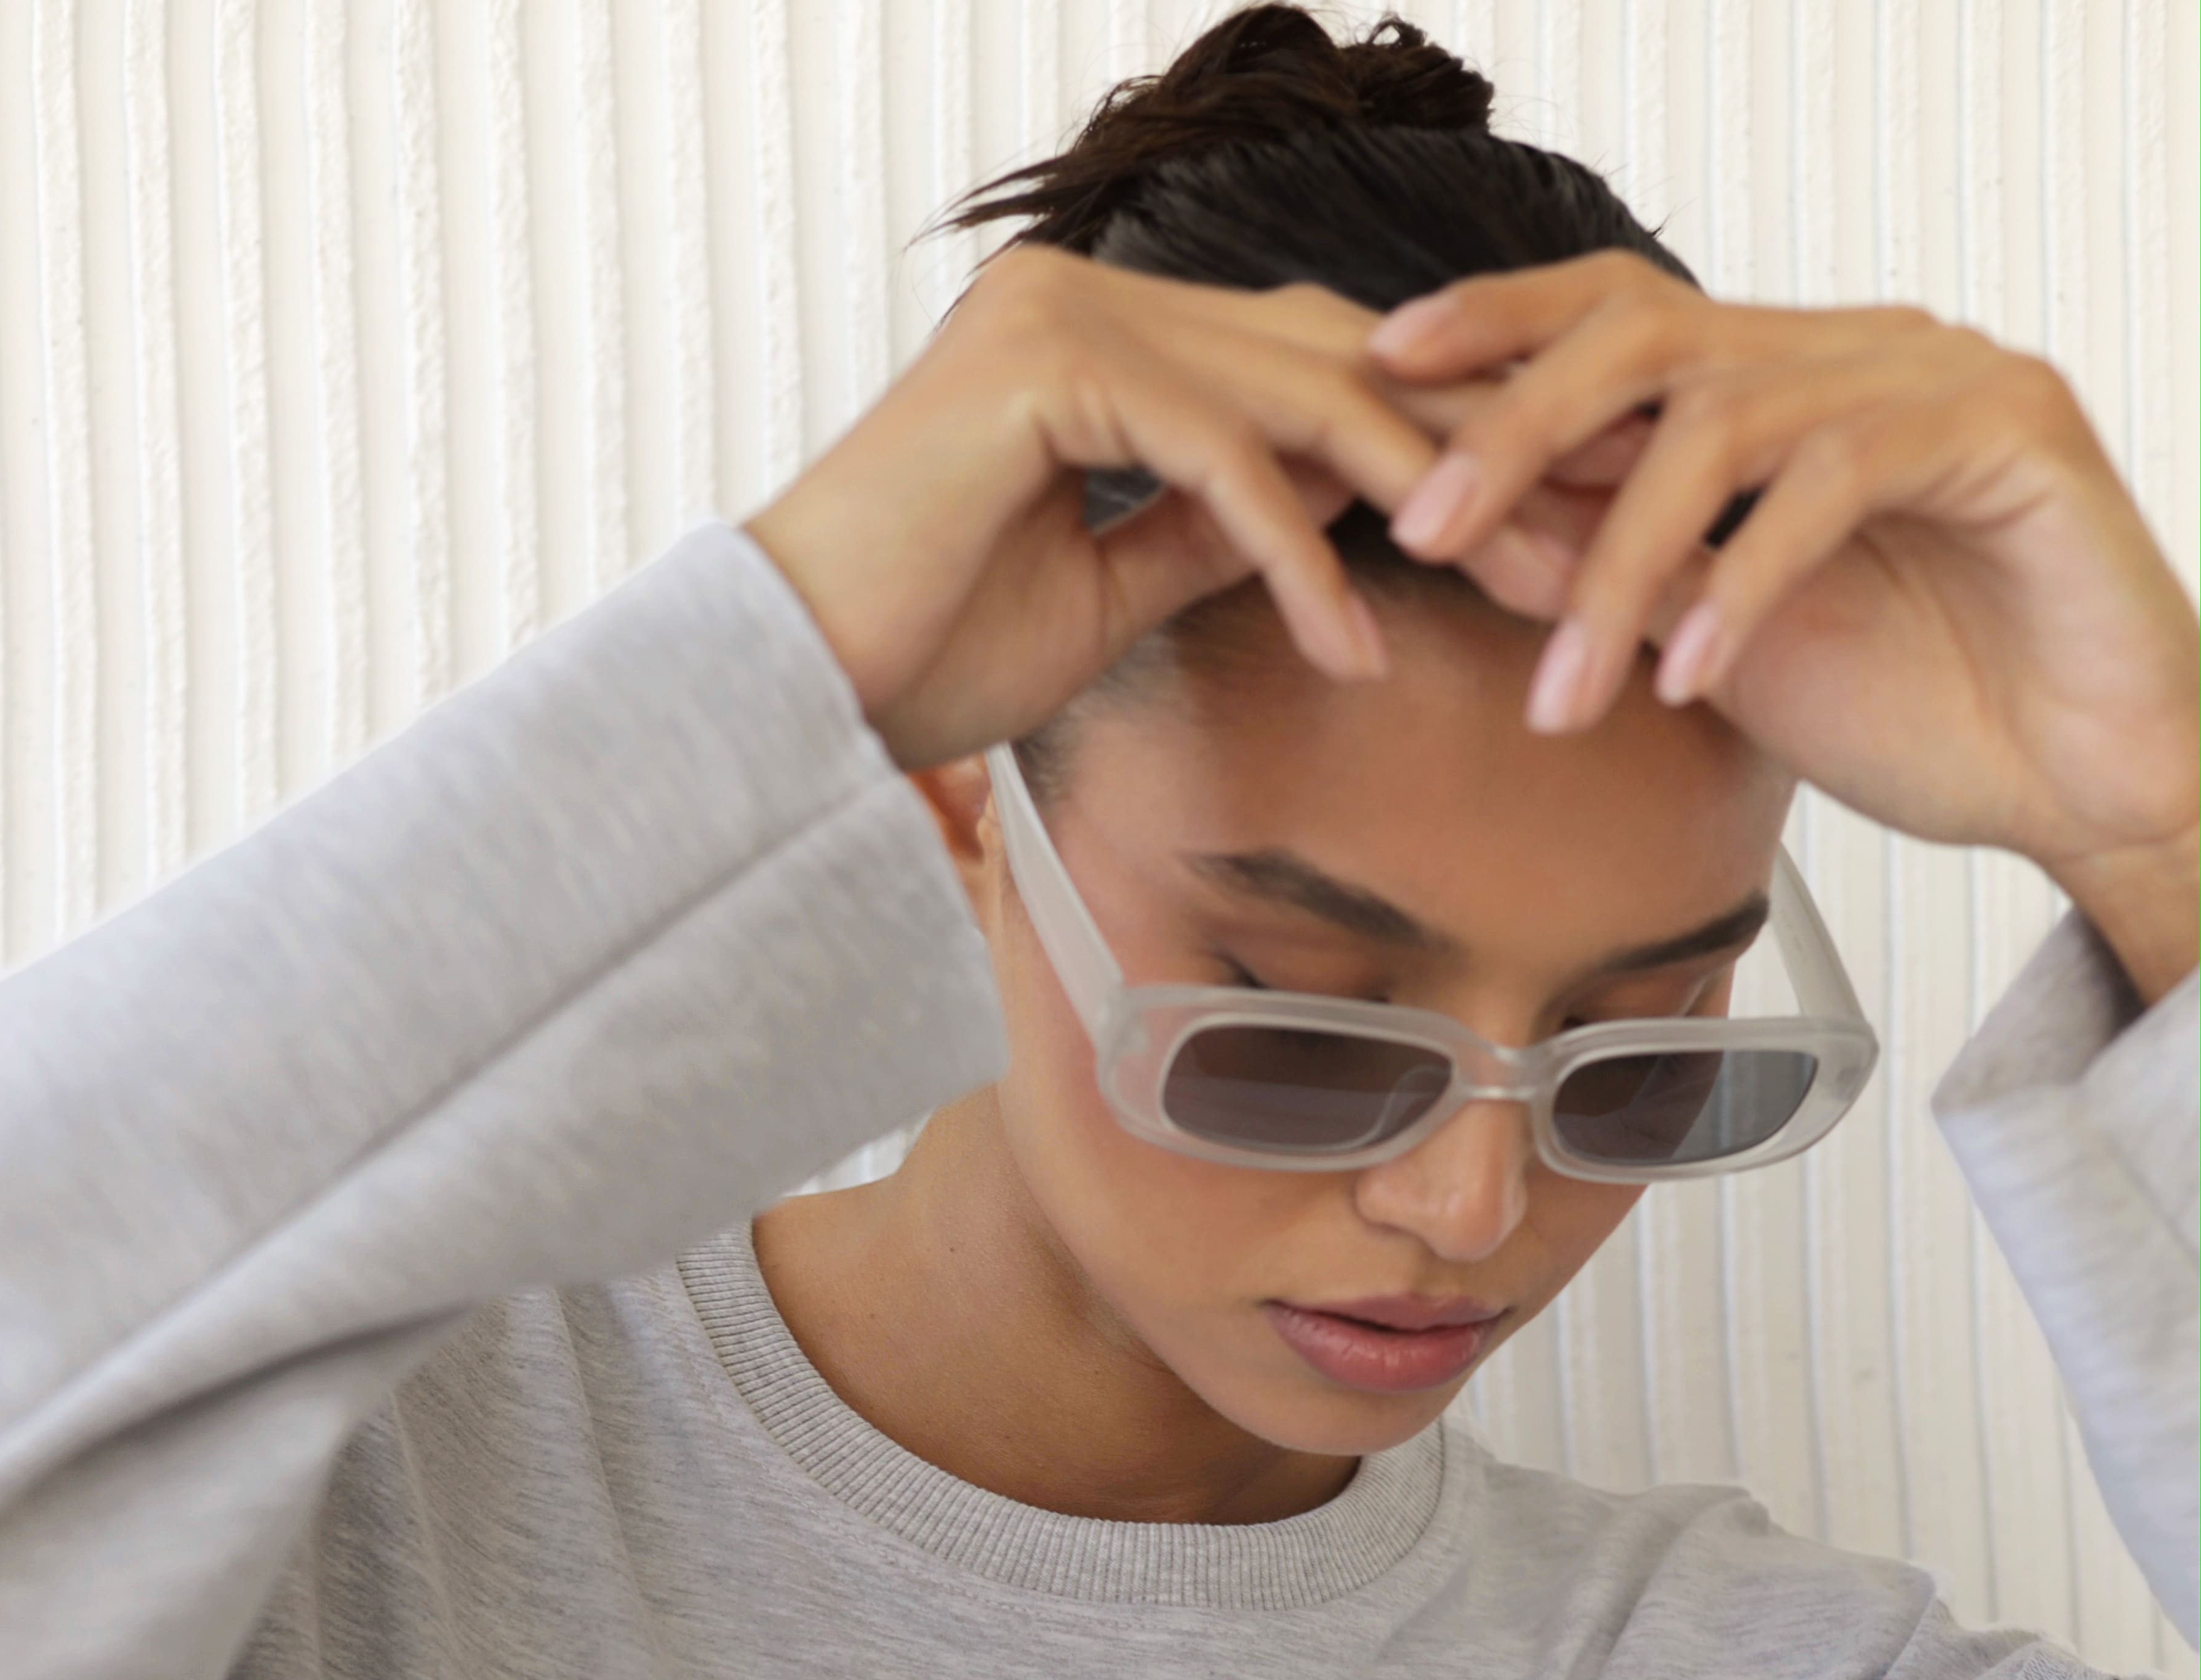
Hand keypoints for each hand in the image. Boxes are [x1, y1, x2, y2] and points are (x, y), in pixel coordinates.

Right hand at [740, 242, 1575, 776]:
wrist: (788, 691)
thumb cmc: (925, 654)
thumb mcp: (1109, 590)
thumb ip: (1211, 533)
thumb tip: (1326, 519)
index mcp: (1105, 336)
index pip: (1308, 370)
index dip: (1437, 446)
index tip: (1544, 534)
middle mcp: (1089, 296)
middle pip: (1328, 363)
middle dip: (1467, 461)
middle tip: (1584, 556)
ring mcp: (1061, 317)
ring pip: (1291, 394)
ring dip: (1417, 501)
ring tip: (1514, 592)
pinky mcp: (1040, 371)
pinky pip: (1212, 461)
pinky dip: (1293, 556)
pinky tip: (1354, 645)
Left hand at [1363, 254, 2200, 995]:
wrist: (2083, 777)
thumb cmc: (1921, 710)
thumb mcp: (1720, 648)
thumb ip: (1621, 578)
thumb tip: (1477, 535)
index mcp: (1787, 383)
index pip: (1618, 314)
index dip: (1497, 329)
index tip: (1380, 375)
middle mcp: (1855, 353)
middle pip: (1647, 337)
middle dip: (1516, 426)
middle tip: (1422, 526)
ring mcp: (1936, 378)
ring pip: (1725, 420)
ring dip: (1617, 565)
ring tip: (1561, 694)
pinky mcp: (2007, 429)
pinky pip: (1834, 480)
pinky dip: (1742, 583)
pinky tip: (1689, 678)